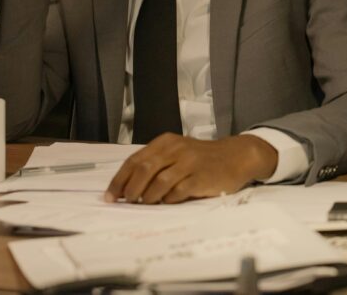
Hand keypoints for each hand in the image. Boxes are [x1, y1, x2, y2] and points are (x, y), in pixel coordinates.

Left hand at [104, 134, 277, 204]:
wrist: (236, 156)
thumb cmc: (202, 158)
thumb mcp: (178, 152)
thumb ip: (156, 163)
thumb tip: (128, 187)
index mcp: (166, 142)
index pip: (135, 160)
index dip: (119, 179)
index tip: (110, 196)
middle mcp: (176, 149)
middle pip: (144, 170)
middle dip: (130, 189)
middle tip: (126, 202)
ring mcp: (189, 163)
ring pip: (159, 182)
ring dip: (147, 197)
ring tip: (145, 204)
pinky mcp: (201, 177)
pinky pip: (178, 192)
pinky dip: (168, 200)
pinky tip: (166, 202)